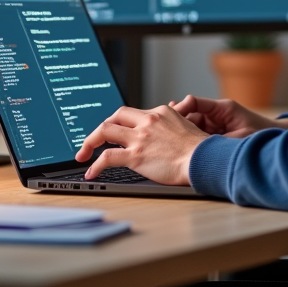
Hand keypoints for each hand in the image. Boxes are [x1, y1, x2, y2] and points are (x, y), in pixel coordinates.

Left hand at [75, 105, 207, 184]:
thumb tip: (168, 124)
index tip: (114, 133)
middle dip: (100, 128)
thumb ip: (172, 123)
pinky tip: (91, 173)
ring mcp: (140, 137)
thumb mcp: (187, 125)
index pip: (132, 113)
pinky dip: (95, 165)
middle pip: (115, 116)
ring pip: (104, 131)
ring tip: (83, 155)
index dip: (120, 124)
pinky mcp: (136, 156)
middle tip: (92, 141)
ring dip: (90, 142)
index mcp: (160, 113)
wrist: (204, 159)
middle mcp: (148, 121)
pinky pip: (106, 158)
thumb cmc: (200, 148)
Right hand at [170, 94, 287, 138]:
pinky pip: (197, 135)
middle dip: (176, 123)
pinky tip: (179, 148)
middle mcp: (216, 113)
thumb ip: (217, 140)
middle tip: (162, 131)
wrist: (274, 142)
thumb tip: (198, 144)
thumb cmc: (260, 135)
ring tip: (167, 142)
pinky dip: (189, 141)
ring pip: (190, 126)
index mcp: (222, 108)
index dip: (180, 109)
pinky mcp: (214, 134)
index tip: (170, 118)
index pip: (194, 102)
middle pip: (189, 115)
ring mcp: (214, 124)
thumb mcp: (238, 138)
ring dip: (181, 134)